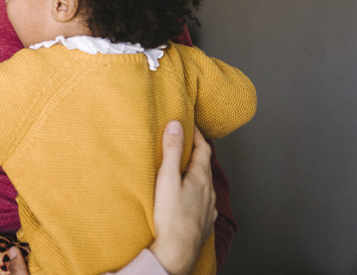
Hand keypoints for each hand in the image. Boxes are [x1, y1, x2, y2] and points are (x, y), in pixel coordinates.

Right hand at [149, 121, 215, 274]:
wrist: (176, 251)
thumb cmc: (170, 215)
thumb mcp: (167, 178)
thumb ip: (171, 150)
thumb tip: (176, 124)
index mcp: (201, 178)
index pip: (204, 149)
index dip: (197, 135)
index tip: (189, 124)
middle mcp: (209, 192)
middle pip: (205, 166)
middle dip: (196, 152)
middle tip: (185, 142)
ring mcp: (208, 208)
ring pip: (205, 184)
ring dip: (196, 172)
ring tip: (184, 168)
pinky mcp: (204, 222)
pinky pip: (204, 200)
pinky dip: (197, 191)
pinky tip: (189, 196)